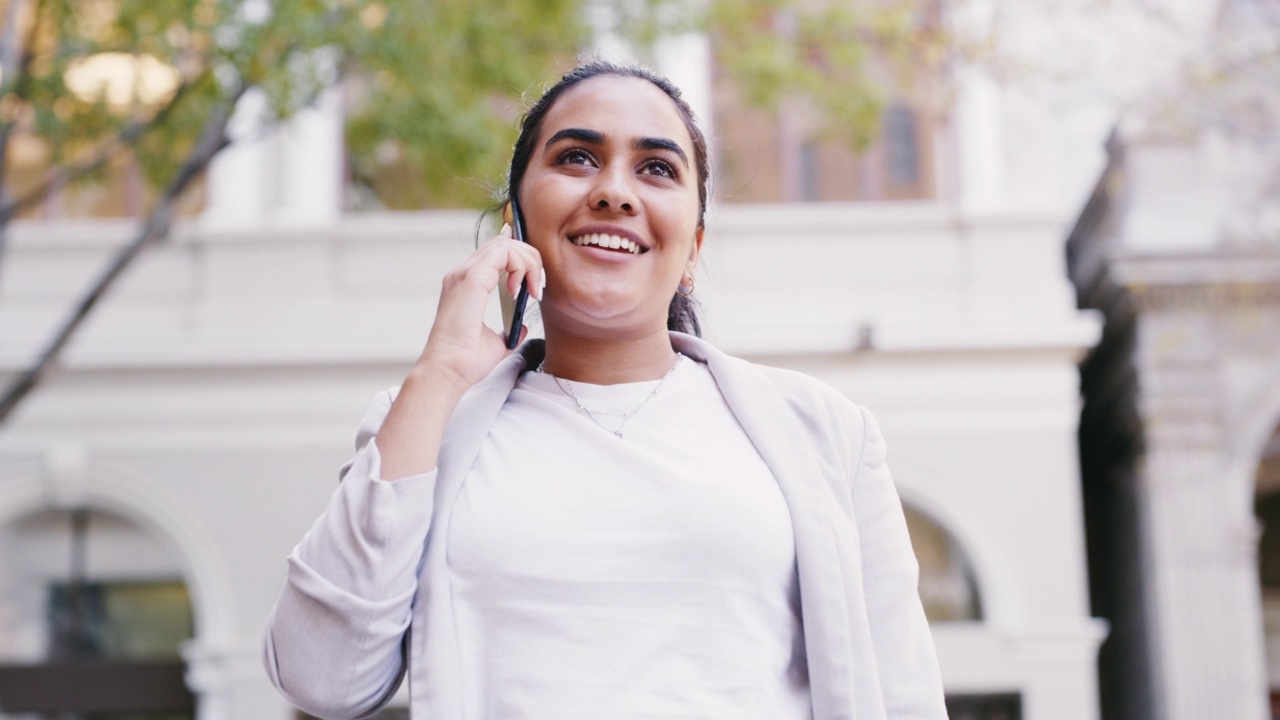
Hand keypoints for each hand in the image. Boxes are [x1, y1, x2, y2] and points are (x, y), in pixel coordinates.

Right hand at [417, 224, 543, 389]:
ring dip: (527, 262)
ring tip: (532, 290)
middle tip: (538, 287)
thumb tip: (522, 327)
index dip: (515, 248)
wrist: (448, 371)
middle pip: (501, 244)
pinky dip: (520, 265)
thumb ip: (509, 330)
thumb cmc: (465, 361)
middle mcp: (462, 275)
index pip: (491, 252)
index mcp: (465, 285)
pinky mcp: (471, 278)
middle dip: (528, 259)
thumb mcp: (496, 342)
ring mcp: (464, 274)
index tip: (535, 265)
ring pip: (504, 244)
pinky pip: (503, 252)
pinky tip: (521, 290)